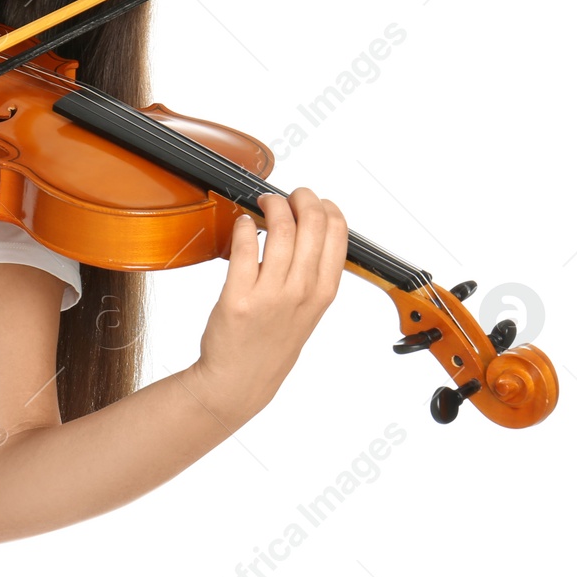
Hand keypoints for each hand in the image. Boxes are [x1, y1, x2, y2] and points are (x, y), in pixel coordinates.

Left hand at [187, 188, 347, 425]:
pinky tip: (242, 225)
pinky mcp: (238, 296)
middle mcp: (302, 291)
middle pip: (312, 221)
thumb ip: (313, 273)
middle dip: (299, 197)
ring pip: (280, 228)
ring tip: (262, 204)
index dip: (325, 206)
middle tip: (285, 196)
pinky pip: (244, 245)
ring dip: (270, 205)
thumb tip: (308, 228)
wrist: (240, 379)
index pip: (338, 232)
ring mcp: (271, 295)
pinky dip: (243, 226)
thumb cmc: (272, 343)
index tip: (311, 202)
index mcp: (324, 292)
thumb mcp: (308, 311)